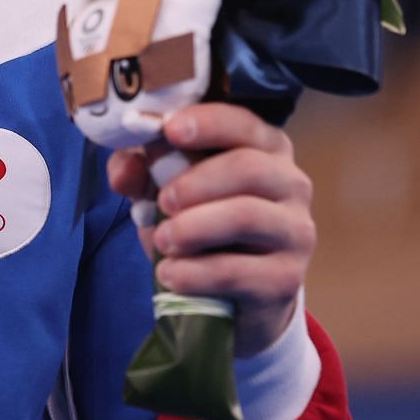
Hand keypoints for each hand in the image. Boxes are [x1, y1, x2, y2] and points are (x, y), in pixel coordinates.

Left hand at [107, 103, 314, 356]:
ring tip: (162, 240)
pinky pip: (237, 271)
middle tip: (162, 201)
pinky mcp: (286, 278)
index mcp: (264, 148)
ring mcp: (295, 232)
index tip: (170, 130)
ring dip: (192, 227)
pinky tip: (170, 275)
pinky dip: (194, 273)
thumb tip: (124, 169)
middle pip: (248, 167)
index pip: (243, 123)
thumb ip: (142, 173)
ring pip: (246, 216)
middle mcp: (290, 184)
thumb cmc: (201, 227)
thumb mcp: (165, 193)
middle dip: (195, 182)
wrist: (234, 296)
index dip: (207, 123)